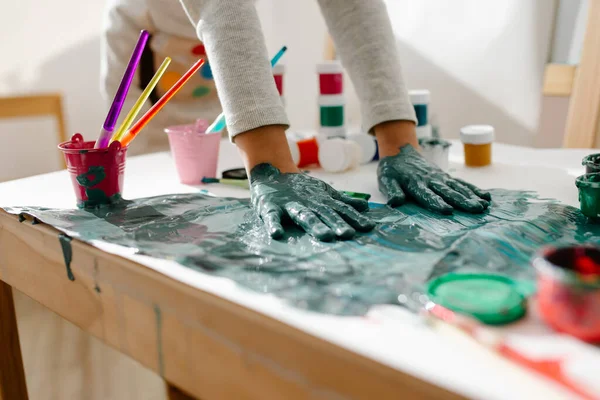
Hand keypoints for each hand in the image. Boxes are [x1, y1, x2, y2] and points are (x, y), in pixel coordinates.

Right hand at [250, 163, 375, 240]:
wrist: (273, 173)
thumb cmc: (301, 189)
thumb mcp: (324, 193)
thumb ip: (343, 202)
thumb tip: (365, 207)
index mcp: (321, 203)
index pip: (341, 210)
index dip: (354, 218)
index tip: (368, 227)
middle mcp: (309, 204)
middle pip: (324, 214)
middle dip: (336, 223)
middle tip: (348, 233)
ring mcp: (290, 205)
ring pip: (304, 216)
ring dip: (314, 225)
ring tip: (324, 236)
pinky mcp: (271, 207)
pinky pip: (272, 217)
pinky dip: (274, 225)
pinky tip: (277, 234)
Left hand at [377, 144, 490, 213]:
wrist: (399, 151)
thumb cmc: (392, 171)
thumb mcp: (386, 181)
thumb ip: (392, 191)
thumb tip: (396, 202)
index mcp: (415, 183)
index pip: (427, 195)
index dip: (436, 202)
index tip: (447, 211)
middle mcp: (431, 180)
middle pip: (447, 192)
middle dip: (462, 201)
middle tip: (475, 209)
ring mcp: (440, 177)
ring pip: (457, 187)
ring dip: (471, 196)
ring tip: (483, 206)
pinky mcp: (445, 176)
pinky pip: (461, 183)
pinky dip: (473, 189)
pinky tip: (485, 197)